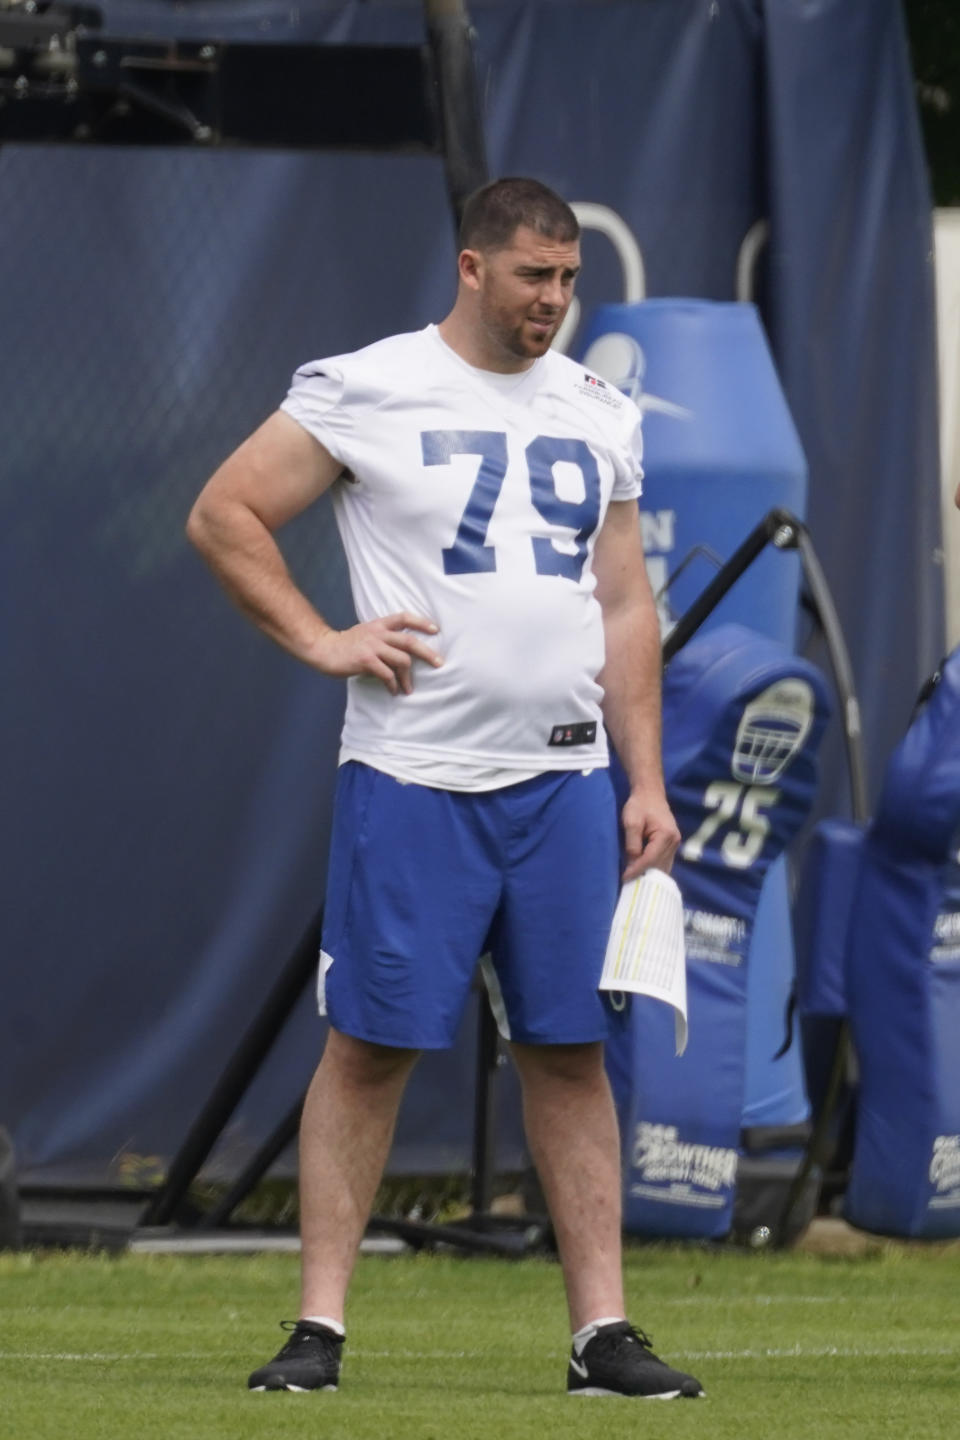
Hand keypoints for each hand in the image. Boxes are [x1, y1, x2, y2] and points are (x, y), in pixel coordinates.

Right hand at [309, 612, 442, 694]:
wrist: (323, 649)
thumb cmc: (345, 644)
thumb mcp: (365, 632)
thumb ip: (382, 637)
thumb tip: (401, 651)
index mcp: (379, 625)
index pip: (404, 618)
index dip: (421, 622)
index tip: (435, 629)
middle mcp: (378, 633)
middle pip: (410, 641)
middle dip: (427, 653)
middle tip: (439, 663)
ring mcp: (372, 647)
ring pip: (402, 660)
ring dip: (408, 677)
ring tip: (408, 688)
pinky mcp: (366, 660)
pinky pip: (387, 674)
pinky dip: (393, 684)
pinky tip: (393, 690)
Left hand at [621, 788, 680, 881]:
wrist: (650, 793)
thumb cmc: (639, 805)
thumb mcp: (631, 821)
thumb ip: (632, 842)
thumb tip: (632, 862)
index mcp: (666, 835)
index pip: (650, 858)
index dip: (637, 869)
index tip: (625, 878)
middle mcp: (674, 841)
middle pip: (659, 865)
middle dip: (644, 875)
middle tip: (629, 886)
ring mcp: (675, 843)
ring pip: (663, 866)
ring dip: (650, 874)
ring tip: (636, 883)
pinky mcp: (671, 844)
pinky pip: (664, 861)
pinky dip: (654, 869)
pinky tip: (644, 875)